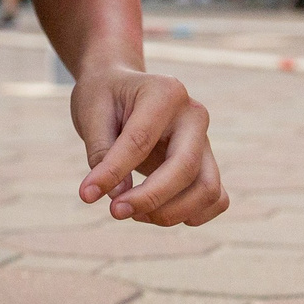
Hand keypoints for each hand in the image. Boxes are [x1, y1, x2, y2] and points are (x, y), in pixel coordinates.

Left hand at [71, 63, 227, 226]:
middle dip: (150, 198)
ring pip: (208, 189)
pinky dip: (192, 215)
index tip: (86, 194)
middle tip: (115, 211)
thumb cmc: (104, 98)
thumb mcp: (90, 115)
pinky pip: (217, 199)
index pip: (141, 140)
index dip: (113, 172)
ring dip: (171, 212)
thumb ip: (101, 153)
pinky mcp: (208, 163)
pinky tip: (157, 214)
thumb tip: (118, 197)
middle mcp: (194, 115)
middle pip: (185, 167)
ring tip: (133, 212)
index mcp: (165, 92)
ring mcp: (206, 141)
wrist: (121, 88)